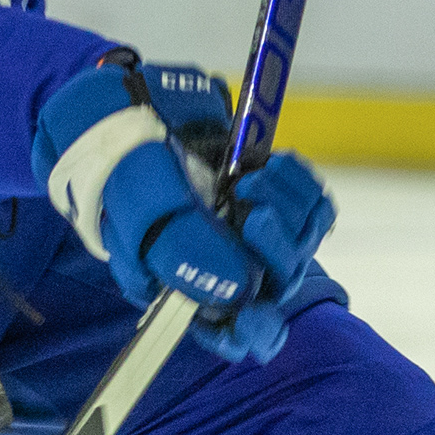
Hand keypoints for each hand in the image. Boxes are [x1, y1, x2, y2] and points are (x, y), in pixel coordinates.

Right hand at [33, 56, 334, 362]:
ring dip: (288, 210)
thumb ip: (181, 250)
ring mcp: (250, 228)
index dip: (250, 330)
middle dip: (273, 250)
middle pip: (276, 284)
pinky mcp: (274, 194)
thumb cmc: (122, 162)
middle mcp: (222, 262)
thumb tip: (240, 290)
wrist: (129, 103)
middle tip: (249, 209)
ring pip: (301, 243)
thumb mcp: (139, 205)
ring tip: (251, 178)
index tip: (257, 312)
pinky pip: (312, 206)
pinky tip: (272, 164)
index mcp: (185, 284)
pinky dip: (300, 185)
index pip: (231, 331)